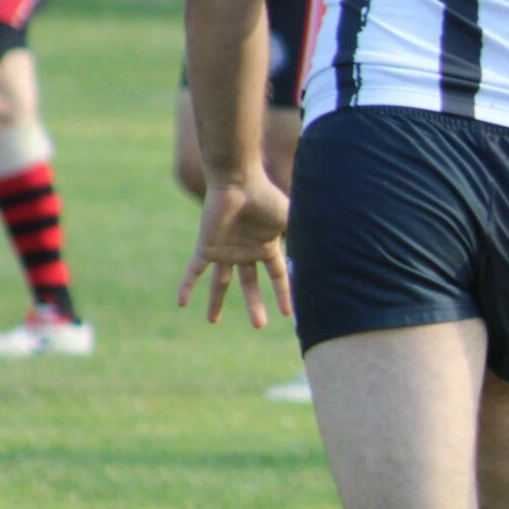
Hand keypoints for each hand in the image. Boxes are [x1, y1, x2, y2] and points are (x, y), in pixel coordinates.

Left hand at [179, 176, 293, 329]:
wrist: (238, 183)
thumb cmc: (266, 198)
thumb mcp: (291, 221)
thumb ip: (304, 239)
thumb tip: (327, 257)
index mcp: (266, 246)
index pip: (277, 275)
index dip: (283, 294)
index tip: (288, 313)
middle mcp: (245, 251)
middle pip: (249, 284)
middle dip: (254, 305)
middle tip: (259, 326)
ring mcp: (225, 250)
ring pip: (220, 282)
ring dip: (216, 301)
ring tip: (212, 321)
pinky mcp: (206, 247)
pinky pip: (195, 270)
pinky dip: (188, 285)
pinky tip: (181, 302)